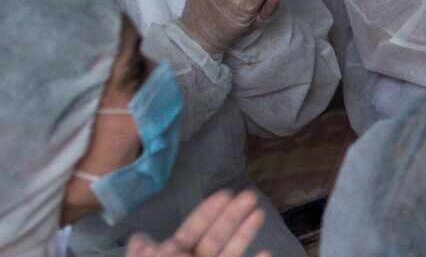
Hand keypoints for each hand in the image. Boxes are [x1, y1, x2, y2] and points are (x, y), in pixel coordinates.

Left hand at [125, 190, 270, 256]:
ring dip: (245, 232)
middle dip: (232, 215)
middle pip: (216, 236)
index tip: (225, 193)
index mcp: (173, 255)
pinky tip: (268, 252)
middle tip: (250, 195)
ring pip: (230, 251)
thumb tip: (139, 238)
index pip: (193, 229)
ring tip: (259, 213)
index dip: (208, 211)